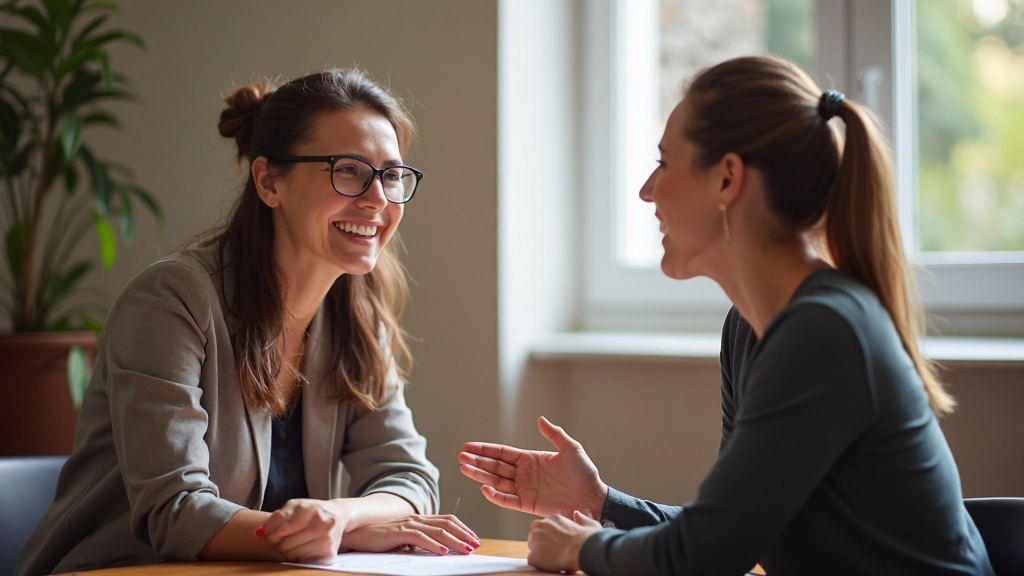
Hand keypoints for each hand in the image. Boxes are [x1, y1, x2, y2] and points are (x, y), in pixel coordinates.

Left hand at [260, 499, 347, 563]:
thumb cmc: (311, 512)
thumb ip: (276, 519)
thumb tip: (257, 533)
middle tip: (279, 541)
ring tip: (292, 544)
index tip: (268, 535)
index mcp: (311, 509)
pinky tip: (301, 550)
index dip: (270, 533)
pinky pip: (302, 560)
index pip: (281, 525)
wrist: (339, 515)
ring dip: (286, 551)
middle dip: (277, 543)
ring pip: (292, 553)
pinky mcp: (329, 553)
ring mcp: (327, 539)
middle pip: (285, 541)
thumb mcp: (294, 508)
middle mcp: (322, 523)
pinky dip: (297, 557)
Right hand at [340, 514, 481, 555]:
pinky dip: (434, 545)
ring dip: (455, 541)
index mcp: (418, 519)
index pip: (447, 520)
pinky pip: (420, 538)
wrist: (355, 532)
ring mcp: (408, 524)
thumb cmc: (377, 538)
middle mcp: (416, 518)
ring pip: (438, 531)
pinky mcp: (399, 533)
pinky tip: (444, 552)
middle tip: (476, 545)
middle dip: (464, 534)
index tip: (474, 538)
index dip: (463, 528)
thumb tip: (434, 550)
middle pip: (447, 524)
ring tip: (466, 550)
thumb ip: (417, 542)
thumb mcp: (402, 539)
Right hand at [459, 416, 607, 518]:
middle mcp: (524, 474)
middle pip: (495, 466)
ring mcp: (525, 489)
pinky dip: (495, 495)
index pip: (503, 453)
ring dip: (480, 475)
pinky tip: (483, 487)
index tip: (468, 446)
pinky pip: (507, 500)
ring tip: (464, 468)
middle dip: (477, 461)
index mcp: (531, 459)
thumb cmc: (584, 473)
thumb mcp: (570, 449)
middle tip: (460, 456)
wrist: (593, 498)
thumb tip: (540, 419)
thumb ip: (554, 434)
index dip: (485, 449)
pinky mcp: (528, 505)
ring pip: (497, 482)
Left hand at [527, 510, 601, 572]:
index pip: (544, 525)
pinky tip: (550, 564)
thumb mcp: (589, 523)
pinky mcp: (533, 556)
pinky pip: (533, 560)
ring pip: (533, 547)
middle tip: (554, 550)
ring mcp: (534, 541)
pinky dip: (540, 563)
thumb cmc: (587, 539)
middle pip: (535, 535)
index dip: (550, 535)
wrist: (582, 550)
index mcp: (552, 518)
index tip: (557, 541)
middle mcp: (539, 526)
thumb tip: (577, 514)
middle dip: (542, 542)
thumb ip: (580, 518)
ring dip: (540, 552)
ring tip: (554, 558)